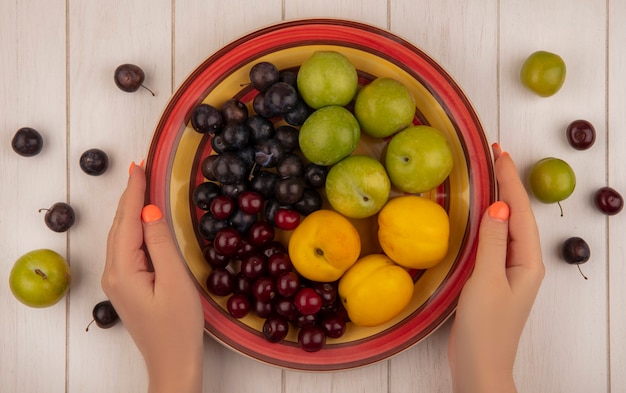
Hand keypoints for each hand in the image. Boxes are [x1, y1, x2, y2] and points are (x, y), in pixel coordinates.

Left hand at [102, 162, 204, 392]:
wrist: (173, 361)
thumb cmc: (178, 325)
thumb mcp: (174, 280)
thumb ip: (160, 244)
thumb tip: (149, 211)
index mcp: (123, 270)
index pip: (127, 221)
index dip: (134, 192)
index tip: (139, 165)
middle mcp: (114, 272)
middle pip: (120, 226)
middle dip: (129, 196)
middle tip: (139, 168)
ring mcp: (118, 280)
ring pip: (122, 236)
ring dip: (130, 210)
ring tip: (140, 185)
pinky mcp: (127, 286)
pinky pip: (127, 248)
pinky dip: (134, 228)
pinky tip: (141, 220)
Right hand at [448, 144, 544, 392]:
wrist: (479, 365)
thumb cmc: (485, 327)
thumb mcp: (487, 280)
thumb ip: (492, 242)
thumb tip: (498, 205)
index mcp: (527, 261)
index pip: (519, 211)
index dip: (509, 180)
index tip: (499, 152)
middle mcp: (522, 262)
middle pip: (516, 215)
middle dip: (507, 183)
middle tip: (494, 154)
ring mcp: (508, 271)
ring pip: (505, 226)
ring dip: (498, 198)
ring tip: (488, 174)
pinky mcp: (492, 279)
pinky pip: (493, 240)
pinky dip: (487, 221)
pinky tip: (478, 214)